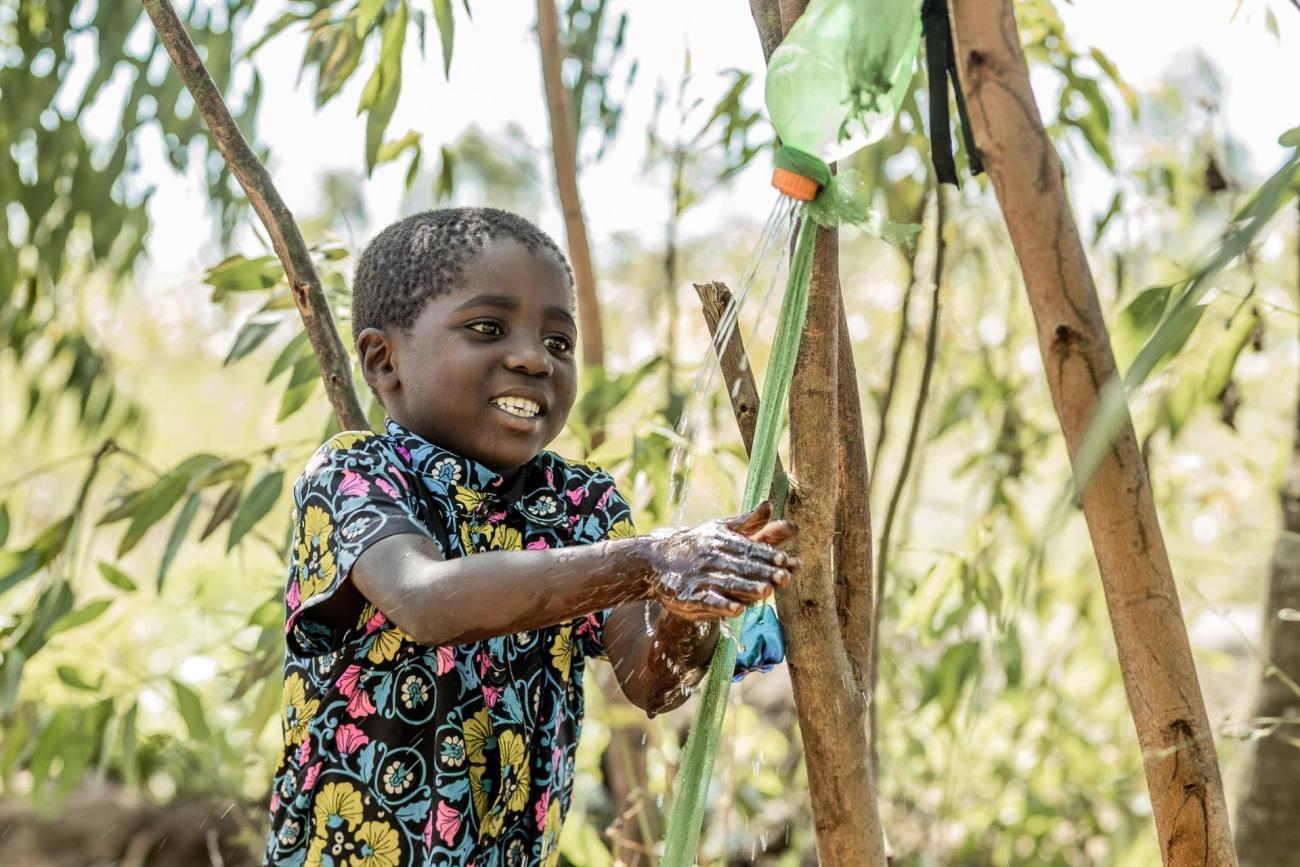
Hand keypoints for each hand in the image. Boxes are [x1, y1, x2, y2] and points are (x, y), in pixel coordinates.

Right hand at [642, 501, 799, 619]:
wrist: (655, 559)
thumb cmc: (694, 544)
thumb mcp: (718, 529)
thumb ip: (746, 521)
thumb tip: (770, 505)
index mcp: (721, 540)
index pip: (749, 548)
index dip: (767, 555)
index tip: (785, 559)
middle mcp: (712, 557)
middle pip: (742, 566)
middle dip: (764, 572)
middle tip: (784, 578)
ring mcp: (700, 576)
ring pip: (728, 583)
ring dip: (747, 588)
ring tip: (766, 592)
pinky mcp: (689, 595)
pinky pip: (708, 601)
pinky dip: (722, 605)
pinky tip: (737, 610)